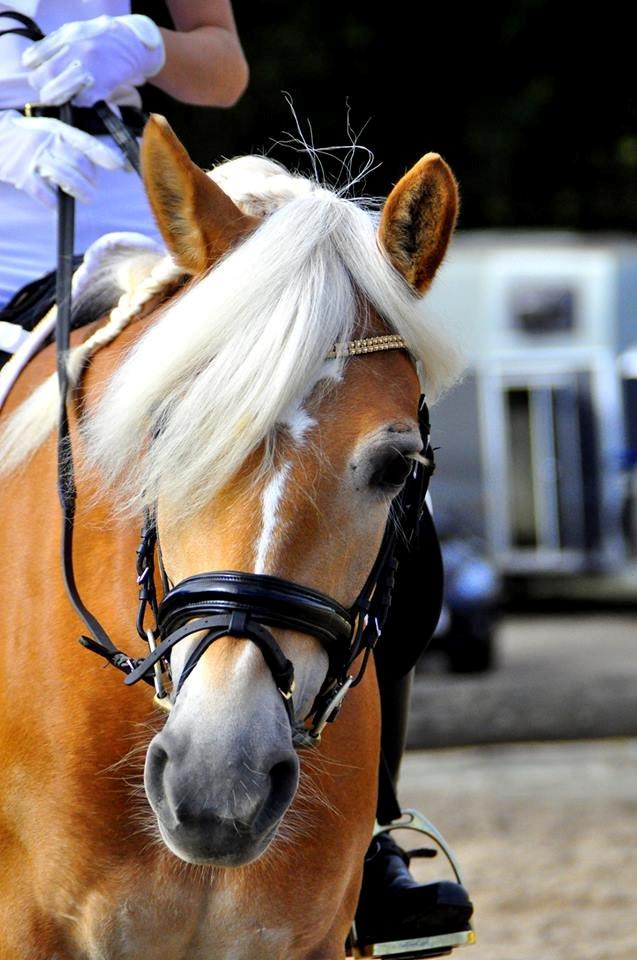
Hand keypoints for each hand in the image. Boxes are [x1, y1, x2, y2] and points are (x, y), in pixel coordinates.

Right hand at [0, 111, 125, 207]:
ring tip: (87, 198)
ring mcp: (33, 160)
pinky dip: (55, 201)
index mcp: (55, 130)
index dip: (102, 154)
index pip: (83, 141)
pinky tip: (58, 204)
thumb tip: (103, 160)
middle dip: (91, 179)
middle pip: (77, 163)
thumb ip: (72, 142)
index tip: (118, 165)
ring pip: (65, 178)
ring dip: (80, 192)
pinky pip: (45, 193)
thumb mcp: (49, 131)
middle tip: (93, 189)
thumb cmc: (29, 138)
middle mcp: (45, 142)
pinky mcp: (23, 176)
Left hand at [22, 15, 164, 107]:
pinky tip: (79, 97)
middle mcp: (77, 51)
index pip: (36, 55)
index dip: (32, 67)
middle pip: (46, 75)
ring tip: (56, 97)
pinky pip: (81, 100)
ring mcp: (90, 69)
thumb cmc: (102, 38)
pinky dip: (77, 101)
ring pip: (60, 90)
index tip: (34, 71)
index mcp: (67, 36)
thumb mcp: (77, 31)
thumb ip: (57, 43)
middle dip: (41, 85)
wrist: (133, 44)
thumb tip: (34, 60)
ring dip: (55, 97)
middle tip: (44, 89)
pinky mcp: (102, 86)